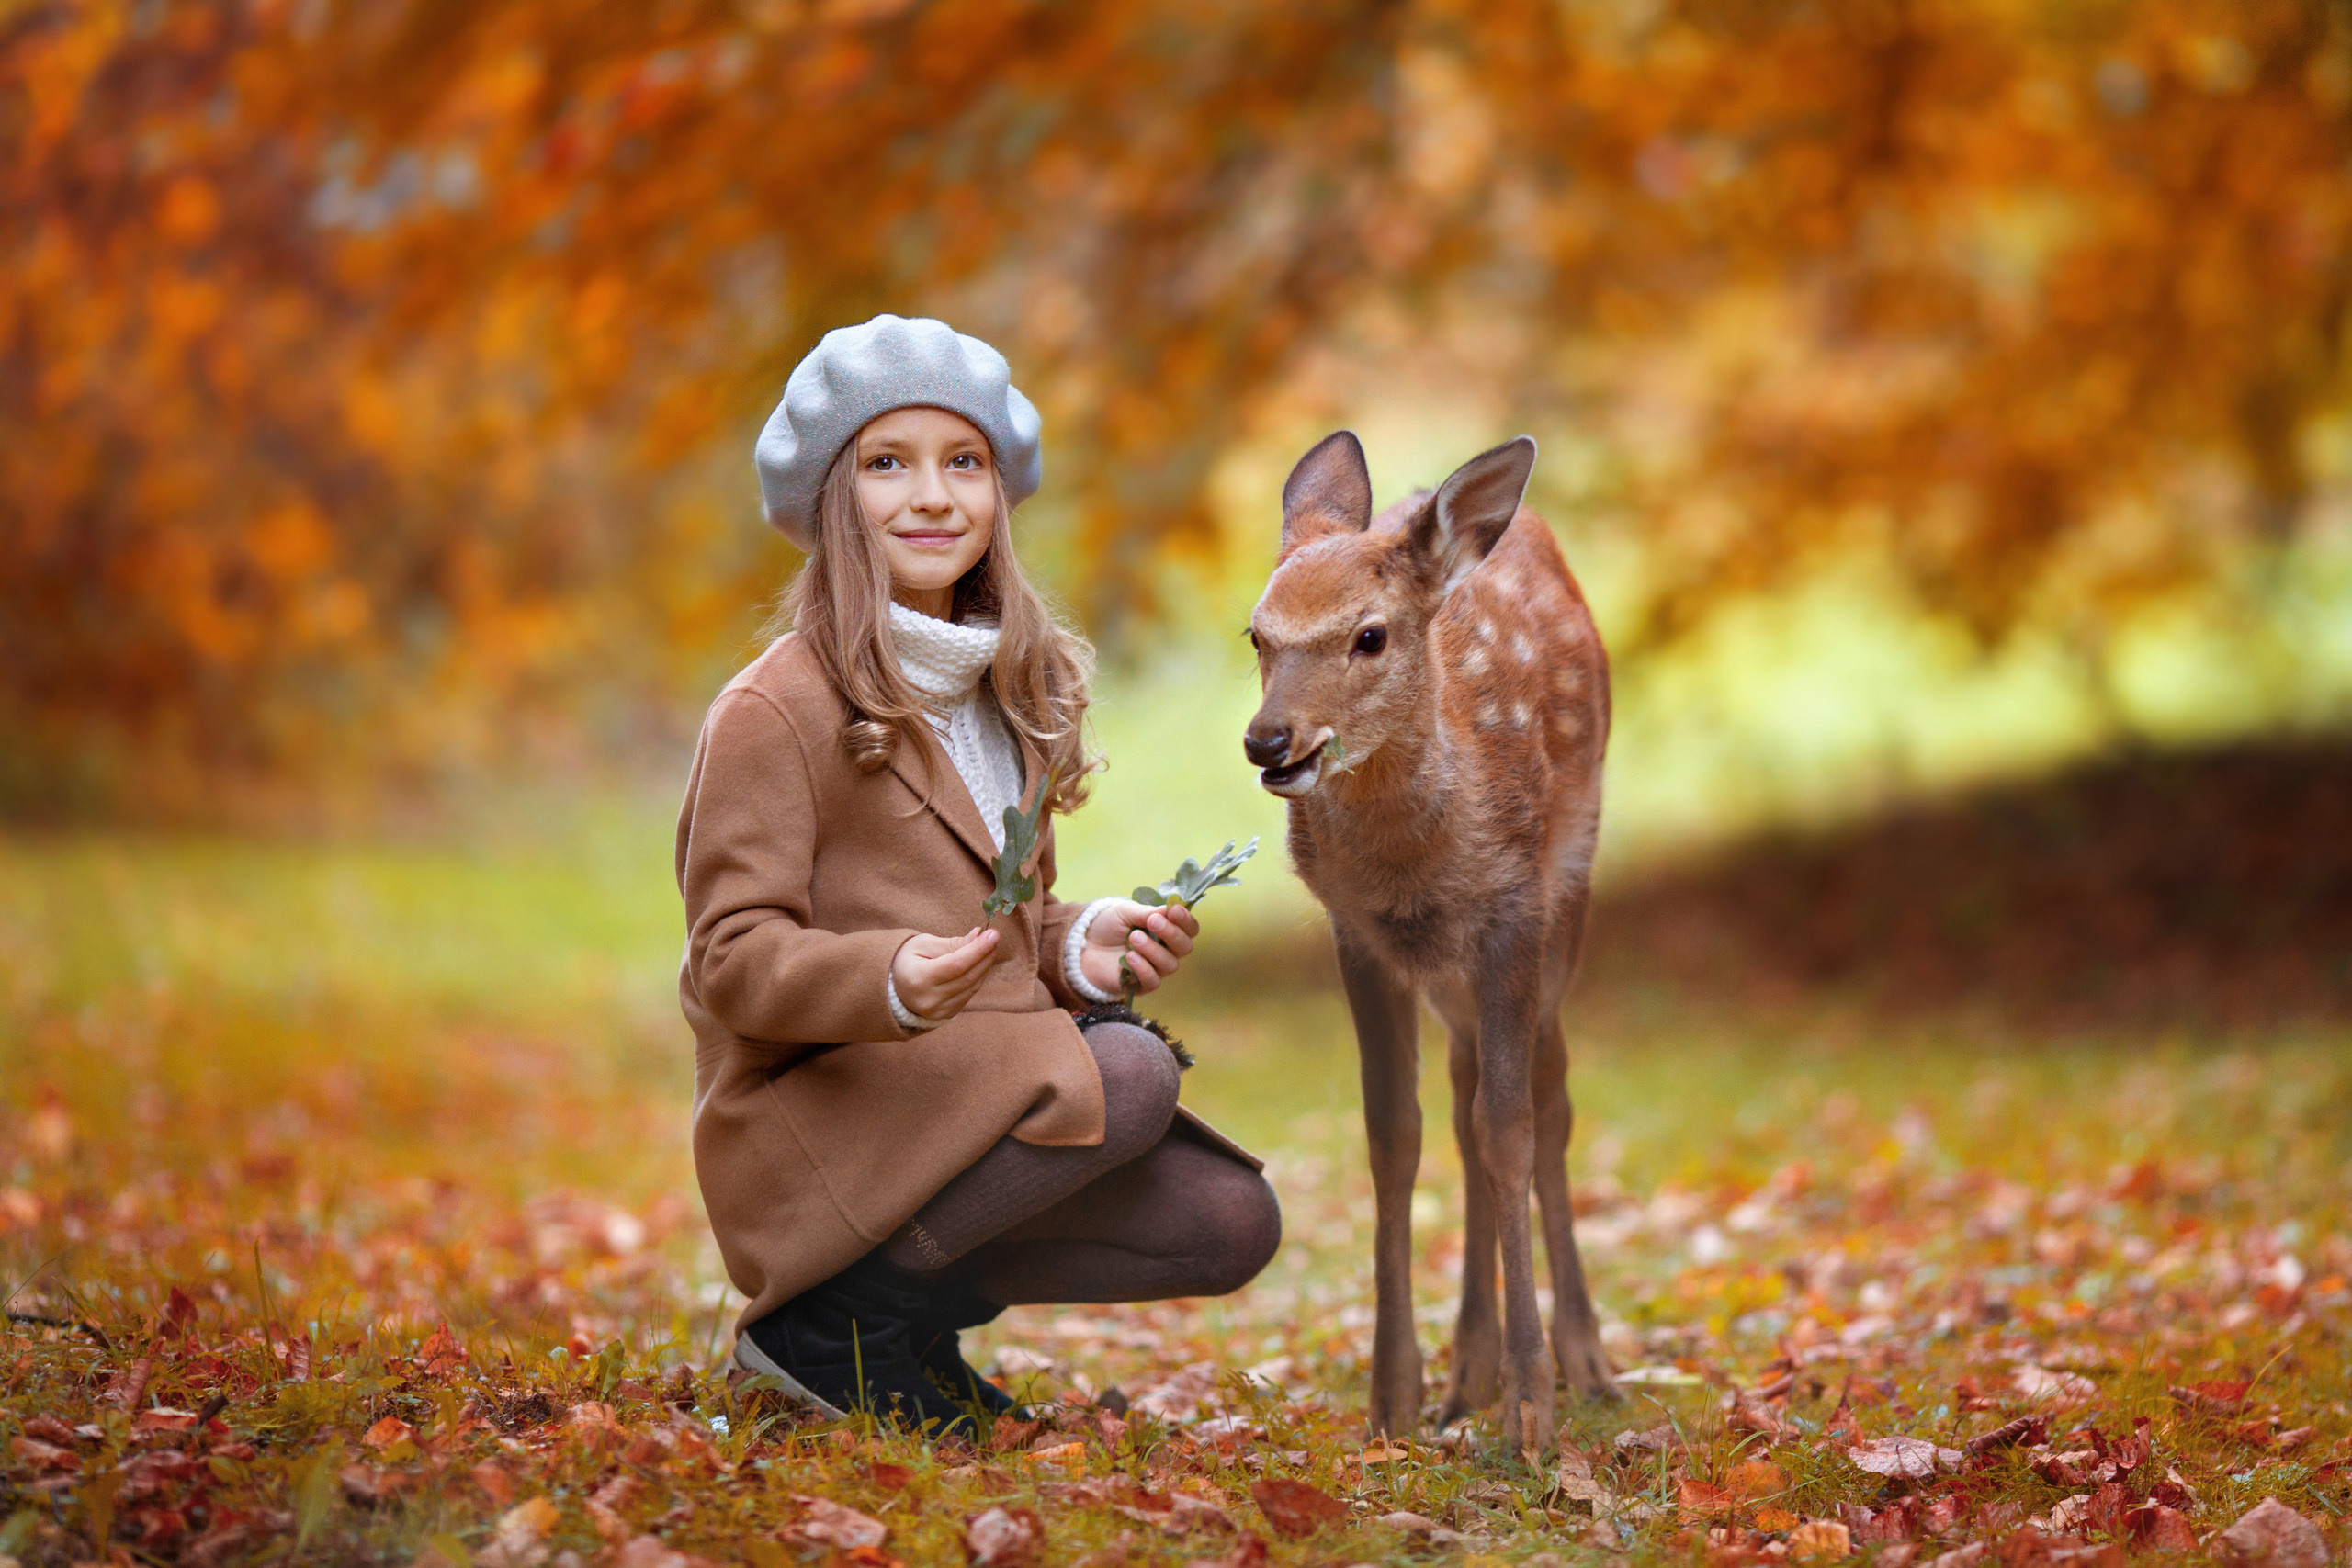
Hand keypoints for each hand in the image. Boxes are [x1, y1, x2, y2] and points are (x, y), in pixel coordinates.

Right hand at [891, 927, 998, 1023]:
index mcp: (918, 978)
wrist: (895, 987)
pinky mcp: (946, 1015)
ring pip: (972, 987)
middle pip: (968, 977)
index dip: (978, 949)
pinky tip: (979, 964)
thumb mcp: (923, 944)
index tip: (993, 934)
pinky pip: (969, 995)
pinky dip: (978, 978)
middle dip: (985, 956)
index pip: (956, 964)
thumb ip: (951, 943)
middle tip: (994, 938)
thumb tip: (978, 936)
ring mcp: (938, 1011)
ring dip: (985, 967)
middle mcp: (928, 999)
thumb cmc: (908, 960)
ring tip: (989, 948)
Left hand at [1078, 900, 1197, 996]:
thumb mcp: (1125, 912)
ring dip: (1153, 950)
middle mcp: (1165, 950)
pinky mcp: (1140, 985)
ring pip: (1170, 965)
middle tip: (1152, 922)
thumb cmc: (1106, 926)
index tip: (1174, 910)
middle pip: (1184, 947)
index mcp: (1165, 930)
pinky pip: (1153, 981)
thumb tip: (1171, 908)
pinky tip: (1129, 958)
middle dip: (1171, 933)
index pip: (1189, 929)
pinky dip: (1143, 968)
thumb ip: (1147, 912)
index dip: (1186, 921)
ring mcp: (1154, 969)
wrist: (1080, 946)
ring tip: (1133, 938)